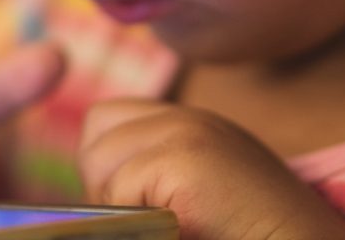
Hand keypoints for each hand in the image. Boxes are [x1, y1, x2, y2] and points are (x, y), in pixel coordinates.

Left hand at [78, 99, 344, 238]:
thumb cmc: (252, 234)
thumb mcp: (199, 194)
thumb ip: (153, 176)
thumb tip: (93, 194)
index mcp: (189, 124)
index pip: (105, 119)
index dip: (109, 163)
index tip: (139, 203)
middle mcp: (185, 117)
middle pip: (95, 137)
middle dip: (106, 181)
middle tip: (153, 217)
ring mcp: (185, 131)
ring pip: (100, 163)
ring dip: (120, 205)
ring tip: (171, 224)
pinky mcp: (186, 157)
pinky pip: (121, 191)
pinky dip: (141, 222)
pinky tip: (184, 228)